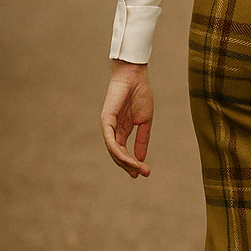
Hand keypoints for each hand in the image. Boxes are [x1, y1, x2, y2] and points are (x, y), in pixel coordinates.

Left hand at [101, 61, 153, 177]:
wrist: (135, 76)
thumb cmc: (140, 94)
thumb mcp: (145, 121)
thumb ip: (142, 139)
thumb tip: (141, 158)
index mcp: (122, 130)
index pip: (124, 151)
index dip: (132, 163)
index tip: (143, 173)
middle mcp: (113, 130)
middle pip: (117, 154)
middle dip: (130, 166)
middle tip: (142, 174)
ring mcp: (108, 126)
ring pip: (114, 151)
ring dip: (125, 162)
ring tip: (137, 169)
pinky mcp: (106, 120)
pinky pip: (111, 141)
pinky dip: (118, 152)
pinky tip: (128, 159)